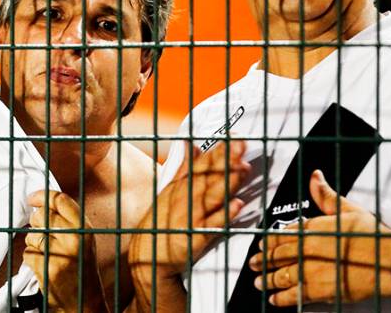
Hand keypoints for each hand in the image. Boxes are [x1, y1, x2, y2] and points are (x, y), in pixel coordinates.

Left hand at [23, 190, 107, 312]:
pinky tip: (43, 265)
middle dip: (36, 222)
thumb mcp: (82, 239)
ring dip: (33, 243)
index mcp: (84, 228)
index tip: (31, 198)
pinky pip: (27, 253)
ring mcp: (61, 253)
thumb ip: (67, 220)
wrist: (84, 301)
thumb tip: (39, 203)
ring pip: (31, 235)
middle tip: (42, 233)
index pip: (60, 200)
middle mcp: (74, 238)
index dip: (42, 195)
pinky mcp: (47, 268)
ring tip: (47, 254)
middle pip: (41, 215)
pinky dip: (30, 259)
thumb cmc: (80, 267)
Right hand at [128, 140, 249, 311]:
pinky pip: (212, 225)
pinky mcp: (196, 237)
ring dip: (228, 181)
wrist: (146, 254)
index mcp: (181, 186)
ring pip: (212, 196)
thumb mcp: (169, 190)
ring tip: (243, 168)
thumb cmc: (161, 221)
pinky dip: (225, 215)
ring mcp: (191, 217)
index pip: (202, 164)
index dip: (218, 150)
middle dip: (226, 159)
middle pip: (208, 176)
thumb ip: (183, 167)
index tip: (233, 135)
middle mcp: (185, 198)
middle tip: (242, 144)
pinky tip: (237, 204)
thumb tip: (191, 145)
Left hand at [250, 169, 390, 306]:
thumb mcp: (348, 210)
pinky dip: (282, 298)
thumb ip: (326, 196)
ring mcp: (311, 271)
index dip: (270, 240)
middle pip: (278, 255)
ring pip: (281, 276)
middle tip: (254, 263)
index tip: (262, 243)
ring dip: (267, 279)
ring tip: (259, 282)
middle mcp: (307, 249)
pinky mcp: (320, 291)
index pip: (282, 234)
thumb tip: (315, 176)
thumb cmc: (373, 235)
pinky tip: (274, 300)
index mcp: (312, 228)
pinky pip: (294, 296)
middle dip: (263, 260)